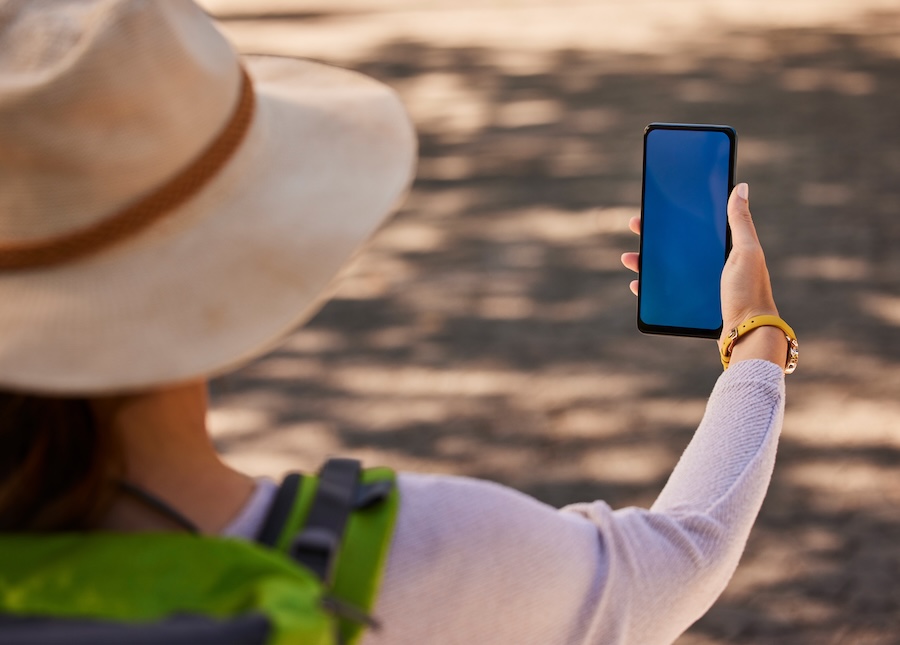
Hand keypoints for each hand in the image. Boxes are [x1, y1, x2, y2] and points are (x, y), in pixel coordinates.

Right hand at [621, 183, 785, 366]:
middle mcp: (712, 264)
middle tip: (636, 226)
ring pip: (666, 268)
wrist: (747, 333)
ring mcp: (700, 284)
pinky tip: (638, 283)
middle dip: (654, 235)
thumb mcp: (746, 252)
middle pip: (677, 245)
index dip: (676, 215)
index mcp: (725, 248)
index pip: (696, 225)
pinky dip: (650, 287)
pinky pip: (665, 292)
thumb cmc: (750, 291)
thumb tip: (739, 186)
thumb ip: (740, 221)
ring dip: (646, 261)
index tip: (657, 206)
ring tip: (630, 258)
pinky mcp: (691, 303)